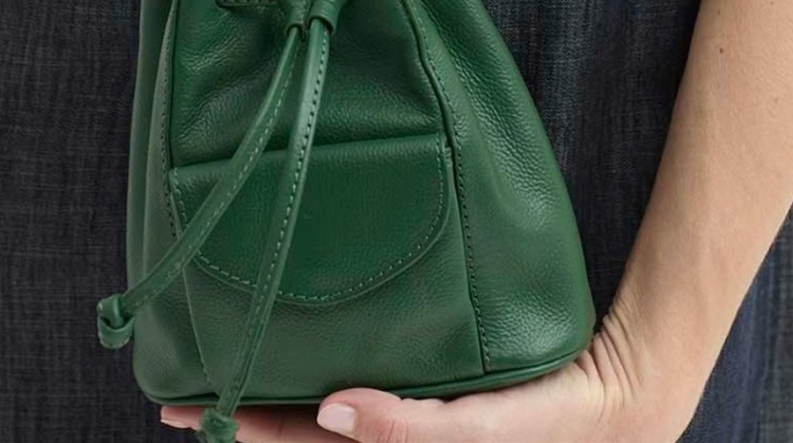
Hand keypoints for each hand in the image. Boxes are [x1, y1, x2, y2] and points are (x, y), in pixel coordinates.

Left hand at [160, 317, 699, 442]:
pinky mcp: (428, 399)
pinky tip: (303, 358)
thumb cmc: (550, 419)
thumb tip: (333, 412)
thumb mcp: (479, 433)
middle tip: (175, 395)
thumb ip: (411, 428)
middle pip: (301, 436)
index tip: (187, 412)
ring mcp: (406, 423)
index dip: (245, 429)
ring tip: (222, 370)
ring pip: (323, 418)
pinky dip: (320, 384)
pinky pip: (360, 397)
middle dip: (241, 416)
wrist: (617, 397)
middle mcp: (390, 441)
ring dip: (272, 398)